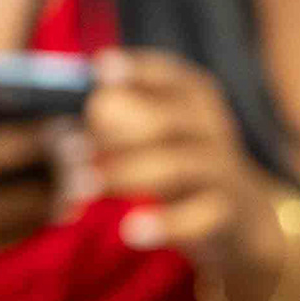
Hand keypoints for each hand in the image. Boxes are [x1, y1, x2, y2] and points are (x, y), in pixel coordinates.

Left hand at [85, 48, 286, 298]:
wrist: (241, 220)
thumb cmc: (176, 165)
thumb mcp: (157, 133)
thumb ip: (117, 113)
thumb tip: (57, 108)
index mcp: (195, 99)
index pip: (172, 75)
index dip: (138, 70)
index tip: (100, 69)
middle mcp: (213, 128)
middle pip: (169, 120)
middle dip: (117, 130)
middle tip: (68, 146)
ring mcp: (223, 170)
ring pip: (180, 166)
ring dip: (128, 174)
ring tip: (83, 187)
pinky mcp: (227, 212)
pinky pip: (201, 216)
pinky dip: (166, 224)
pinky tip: (131, 231)